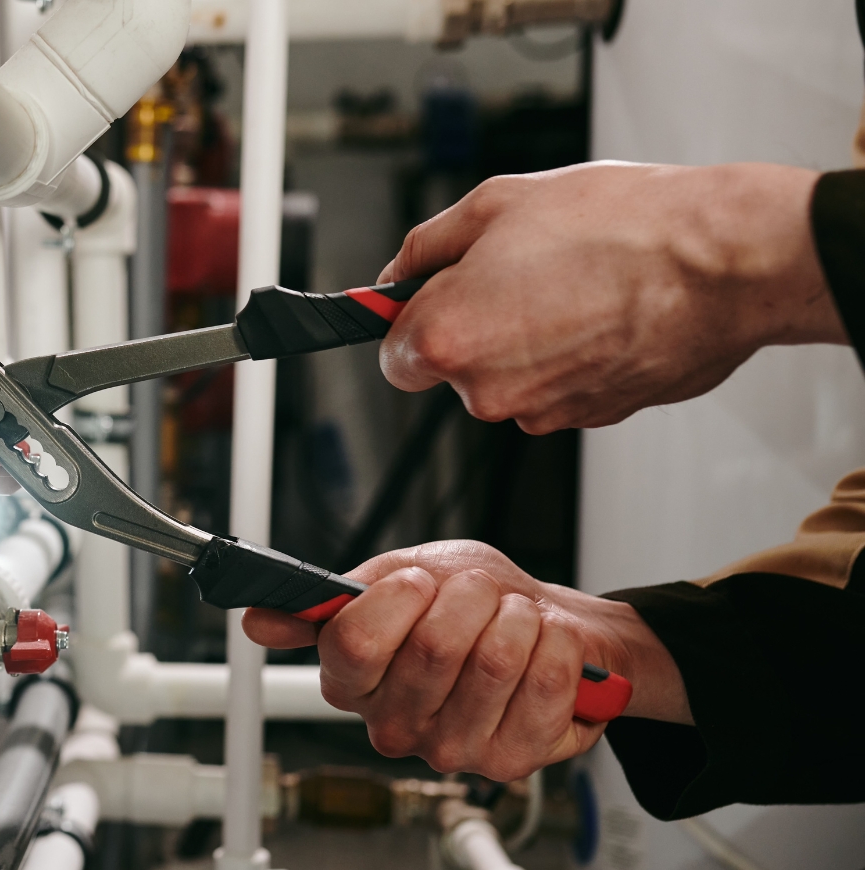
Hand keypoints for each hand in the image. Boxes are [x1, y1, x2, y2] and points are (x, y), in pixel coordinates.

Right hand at [242, 541, 690, 779]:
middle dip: (471, 597)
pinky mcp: (509, 761)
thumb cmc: (470, 605)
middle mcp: (392, 725)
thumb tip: (257, 621)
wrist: (543, 627)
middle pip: (433, 647)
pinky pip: (543, 682)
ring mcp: (449, 748)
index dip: (397, 600)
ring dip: (518, 618)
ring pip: (495, 660)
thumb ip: (333, 599)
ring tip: (514, 620)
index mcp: (351, 681)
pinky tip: (542, 648)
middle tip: (479, 595)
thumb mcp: (395, 579)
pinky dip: (554, 645)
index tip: (420, 580)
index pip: (352, 645)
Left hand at [378, 161, 844, 433]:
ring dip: (530, 340)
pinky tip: (607, 312)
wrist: (723, 262)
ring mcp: (544, 411)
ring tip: (578, 284)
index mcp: (449, 337)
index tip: (435, 296)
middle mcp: (490, 390)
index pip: (394, 355)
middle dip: (477, 324)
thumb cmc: (622, 227)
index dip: (414, 320)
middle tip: (524, 270)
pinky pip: (561, 386)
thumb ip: (428, 246)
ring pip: (511, 379)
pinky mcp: (593, 417)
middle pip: (455, 368)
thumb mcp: (498, 204)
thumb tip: (399, 270)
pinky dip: (575, 356)